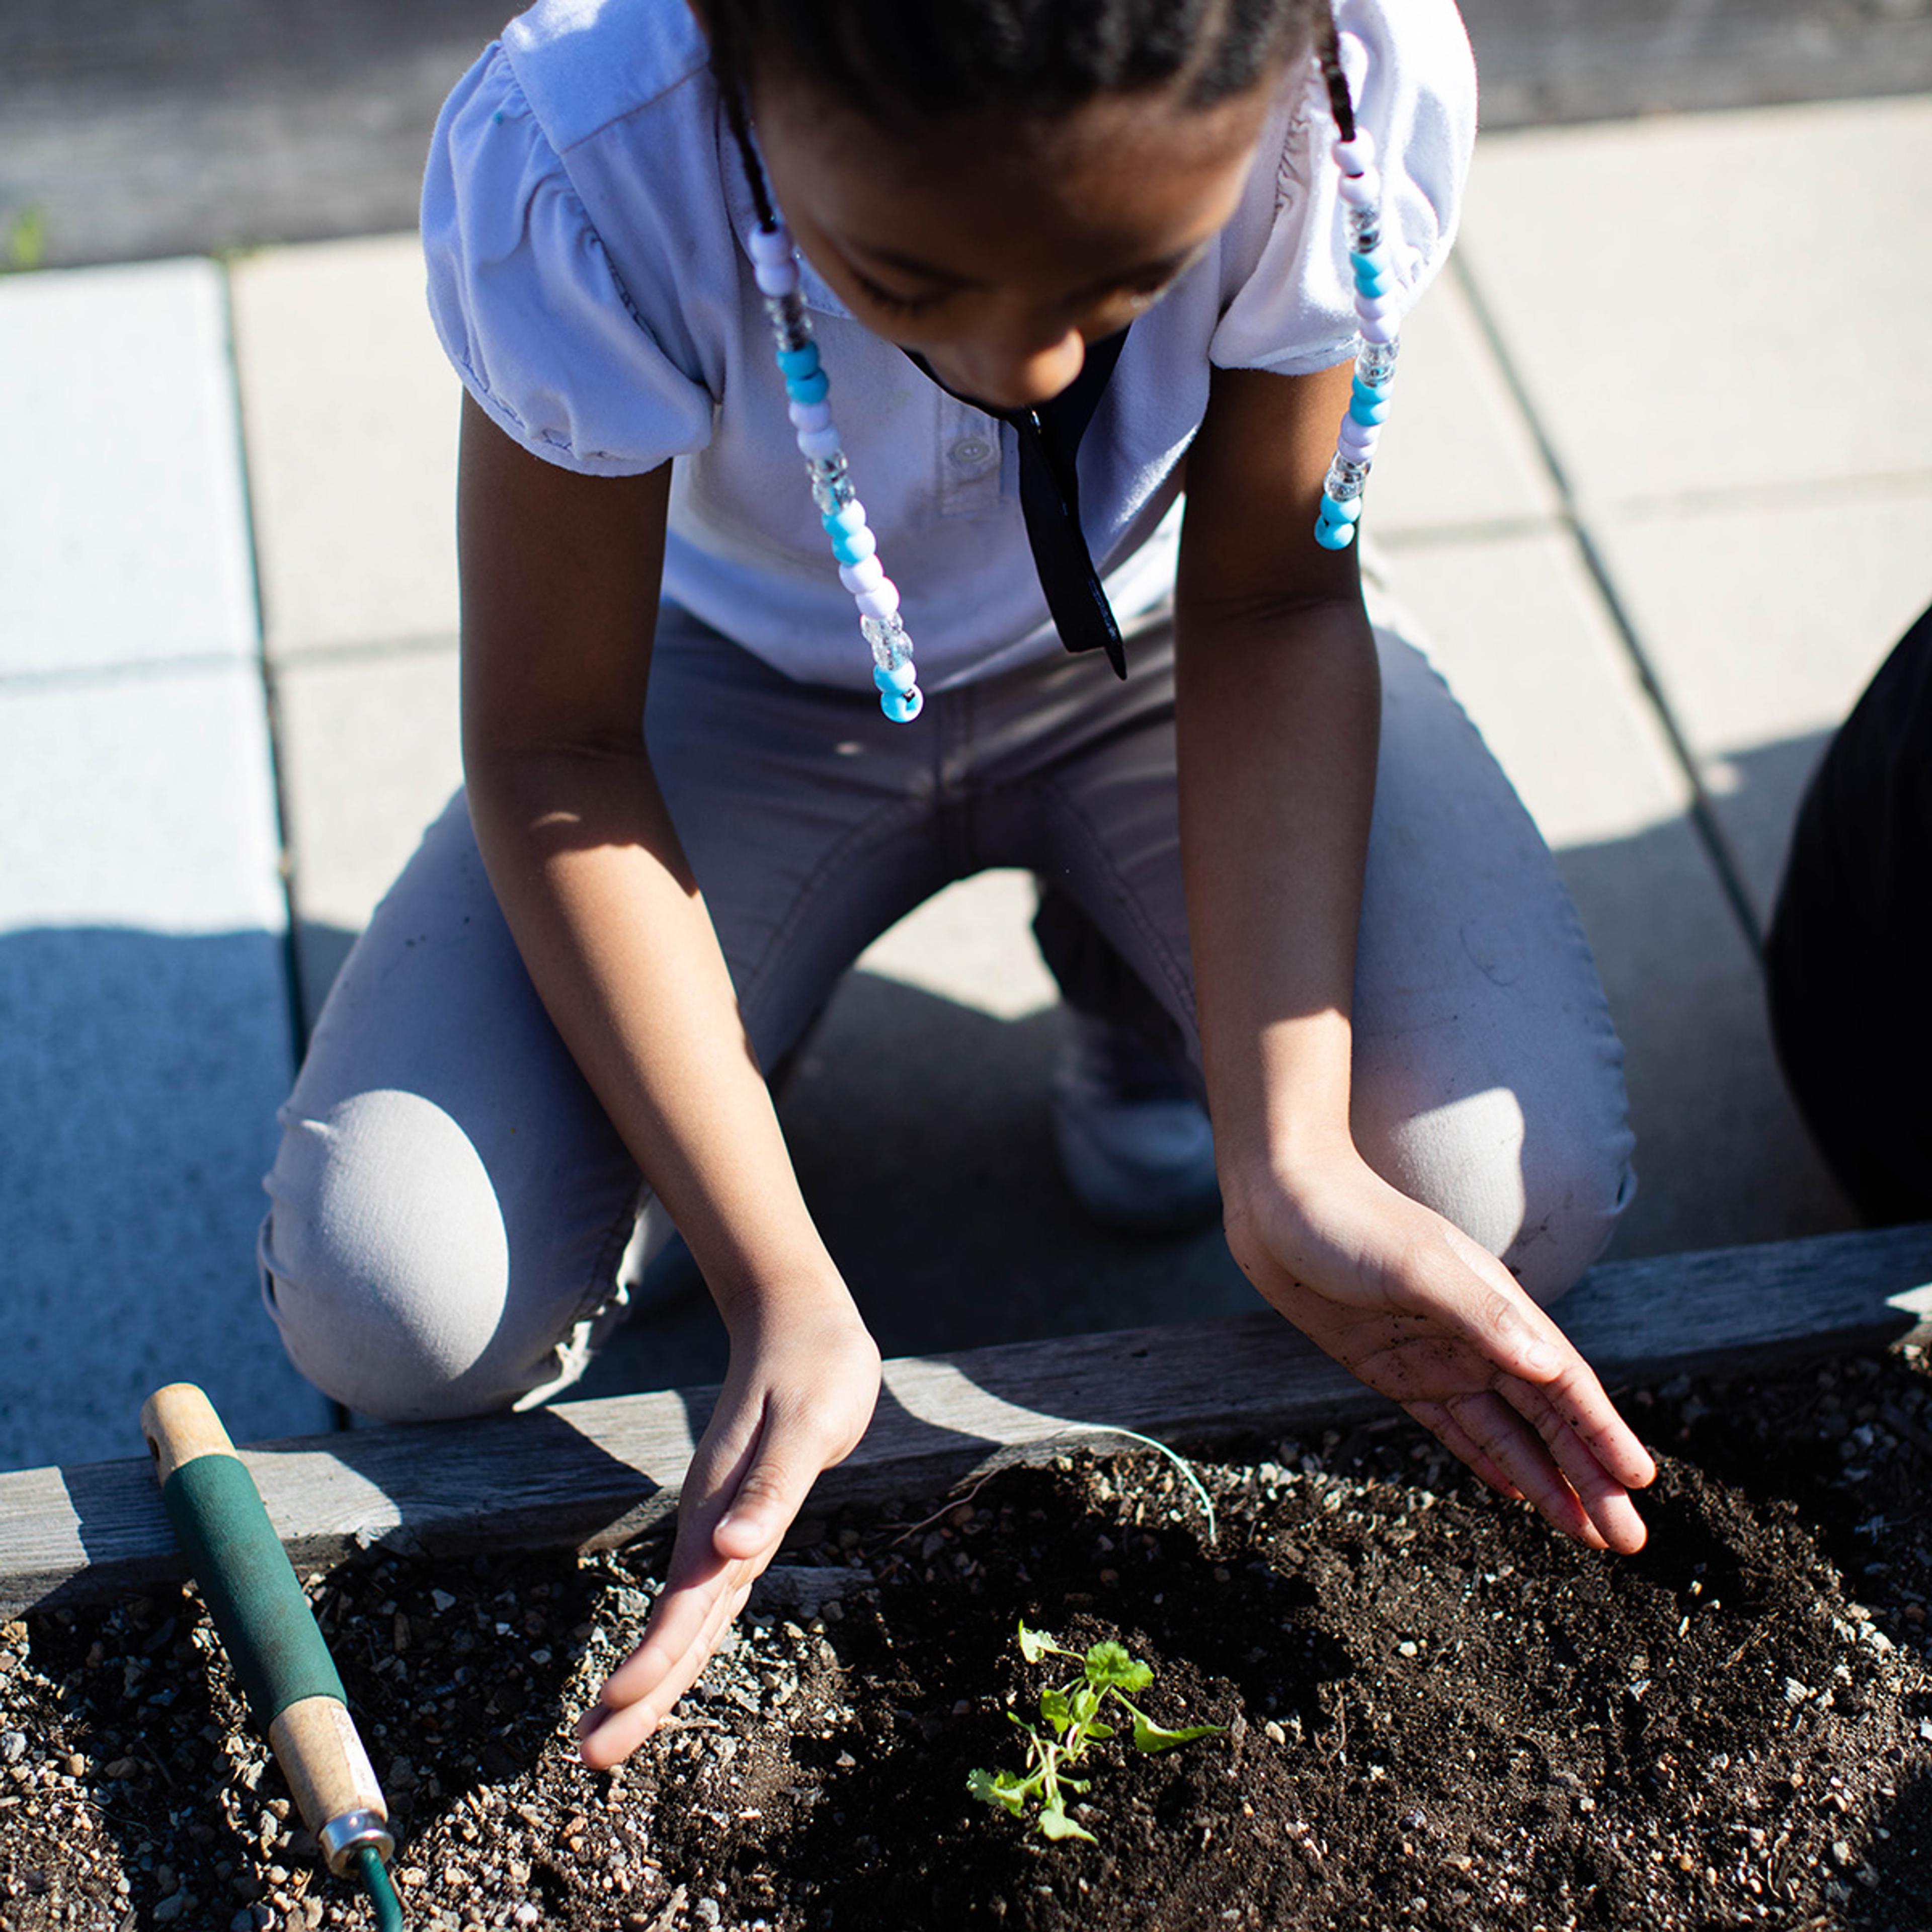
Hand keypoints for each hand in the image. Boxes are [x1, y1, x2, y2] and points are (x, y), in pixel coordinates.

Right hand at [577, 1289, 880, 1767]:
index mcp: (721, 1512)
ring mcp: (720, 1522)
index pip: (684, 1603)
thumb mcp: (805, 1425)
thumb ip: (770, 1487)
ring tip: (608, 1734)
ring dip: (652, 1678)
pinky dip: (683, 1636)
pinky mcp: (737, 1515)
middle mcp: (713, 1525)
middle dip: (637, 1695)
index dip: (655, 1660)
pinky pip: (707, 1591)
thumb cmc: (813, 1368)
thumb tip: (730, 1548)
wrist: (798, 1321)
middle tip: (592, 1760)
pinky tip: (666, 1666)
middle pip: (674, 1626)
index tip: (619, 1708)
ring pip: (686, 1616)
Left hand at [1224, 1145, 1655, 1552]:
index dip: (1604, 1433)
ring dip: (1549, 1481)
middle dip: (1590, 1477)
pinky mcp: (1392, 1369)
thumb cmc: (1346, 1219)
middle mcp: (1477, 1337)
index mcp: (1497, 1307)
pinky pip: (1453, 1426)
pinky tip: (1518, 1492)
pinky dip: (1487, 1460)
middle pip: (1548, 1420)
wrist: (1278, 1196)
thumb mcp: (1413, 1265)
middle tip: (1629, 1541)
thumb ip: (1481, 1313)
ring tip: (1587, 1534)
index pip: (1566, 1382)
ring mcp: (1436, 1356)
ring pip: (1507, 1433)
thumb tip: (1549, 1366)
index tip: (1640, 1482)